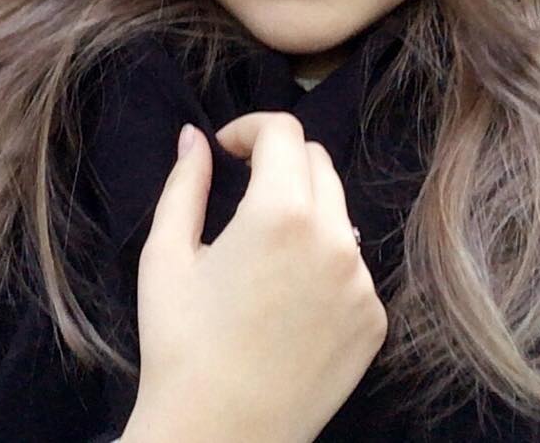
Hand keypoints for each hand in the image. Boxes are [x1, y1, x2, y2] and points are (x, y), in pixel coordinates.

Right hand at [121, 113, 386, 442]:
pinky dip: (323, 260)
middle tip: (241, 190)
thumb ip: (184, 184)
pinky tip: (287, 298)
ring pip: (338, 212)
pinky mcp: (374, 319)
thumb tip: (194, 137)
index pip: (284, 132)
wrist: (221, 436)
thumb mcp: (166, 255)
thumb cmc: (180, 343)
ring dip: (304, 209)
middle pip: (317, 163)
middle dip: (279, 162)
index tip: (226, 151)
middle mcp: (334, 238)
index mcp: (280, 212)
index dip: (250, 128)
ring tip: (263, 252)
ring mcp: (361, 281)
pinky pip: (352, 264)